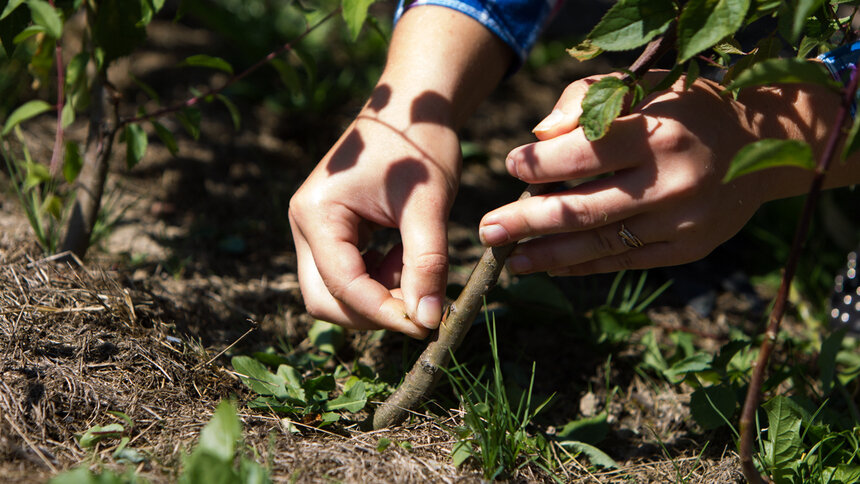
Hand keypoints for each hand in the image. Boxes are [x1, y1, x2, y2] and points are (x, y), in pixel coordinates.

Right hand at [289, 86, 459, 337]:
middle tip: (420, 306)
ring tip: (416, 265)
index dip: (383, 312)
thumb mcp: (427, 205)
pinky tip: (406, 254)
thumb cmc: (419, 146)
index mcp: (317, 213)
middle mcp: (304, 224)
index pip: (343, 285)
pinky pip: (349, 275)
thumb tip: (426, 320)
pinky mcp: (331, 233)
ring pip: (337, 292)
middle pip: (325, 299)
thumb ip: (426, 264)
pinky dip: (380, 279)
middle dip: (372, 311)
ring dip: (379, 295)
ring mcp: (314, 230)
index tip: (425, 325)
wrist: (413, 107)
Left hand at [478, 74, 773, 275]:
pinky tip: (549, 264)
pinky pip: (624, 262)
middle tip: (488, 230)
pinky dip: (582, 265)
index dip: (539, 164)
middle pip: (582, 208)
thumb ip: (587, 101)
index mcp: (657, 132)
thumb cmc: (683, 108)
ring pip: (599, 243)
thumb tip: (538, 136)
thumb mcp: (642, 85)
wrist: (762, 144)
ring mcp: (680, 221)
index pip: (583, 153)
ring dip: (547, 253)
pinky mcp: (686, 248)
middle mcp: (670, 181)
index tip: (510, 166)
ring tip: (509, 258)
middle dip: (527, 221)